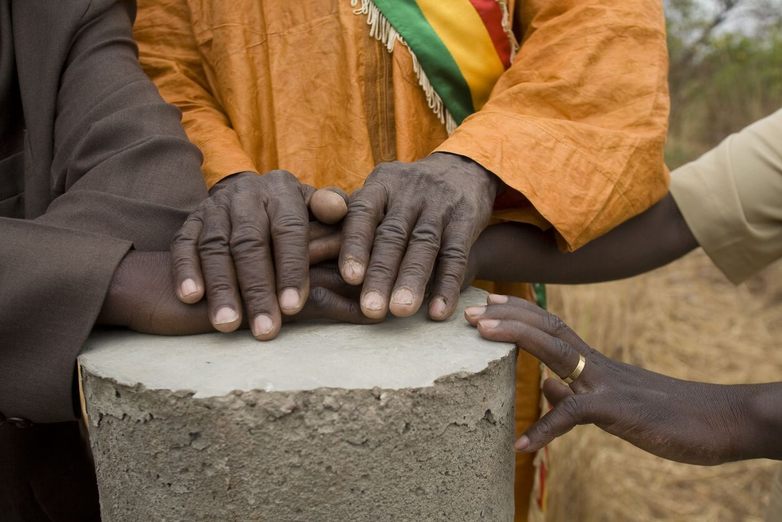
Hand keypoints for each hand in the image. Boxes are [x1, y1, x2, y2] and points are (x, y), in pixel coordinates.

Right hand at [170, 171, 347, 339]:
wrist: (247, 195)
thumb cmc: (293, 214)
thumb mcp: (315, 207)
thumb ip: (330, 209)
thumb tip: (338, 211)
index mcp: (282, 191)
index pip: (289, 230)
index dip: (291, 269)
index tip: (292, 307)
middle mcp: (247, 195)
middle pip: (250, 243)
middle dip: (257, 289)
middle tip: (264, 329)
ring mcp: (215, 208)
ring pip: (216, 247)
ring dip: (222, 288)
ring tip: (228, 324)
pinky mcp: (190, 221)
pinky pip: (183, 244)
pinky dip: (186, 270)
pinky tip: (190, 297)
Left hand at [340, 152, 499, 320]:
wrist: (461, 171)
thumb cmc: (403, 194)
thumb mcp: (379, 192)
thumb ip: (348, 217)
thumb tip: (308, 250)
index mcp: (381, 185)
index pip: (364, 212)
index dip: (356, 244)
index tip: (349, 276)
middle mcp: (409, 192)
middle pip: (394, 234)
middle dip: (382, 273)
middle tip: (371, 309)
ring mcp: (439, 206)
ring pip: (424, 245)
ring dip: (412, 280)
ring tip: (401, 312)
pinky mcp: (466, 221)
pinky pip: (456, 256)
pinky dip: (447, 285)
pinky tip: (438, 312)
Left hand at [464, 295, 771, 464]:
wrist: (718, 421)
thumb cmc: (666, 412)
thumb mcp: (611, 401)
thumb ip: (574, 392)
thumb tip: (546, 387)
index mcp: (593, 362)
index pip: (550, 326)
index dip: (517, 312)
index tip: (487, 303)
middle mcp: (595, 364)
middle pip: (546, 326)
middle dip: (505, 314)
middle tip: (468, 310)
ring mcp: (606, 383)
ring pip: (556, 350)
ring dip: (515, 339)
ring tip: (479, 335)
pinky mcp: (618, 410)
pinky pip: (575, 415)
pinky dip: (546, 429)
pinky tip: (522, 445)